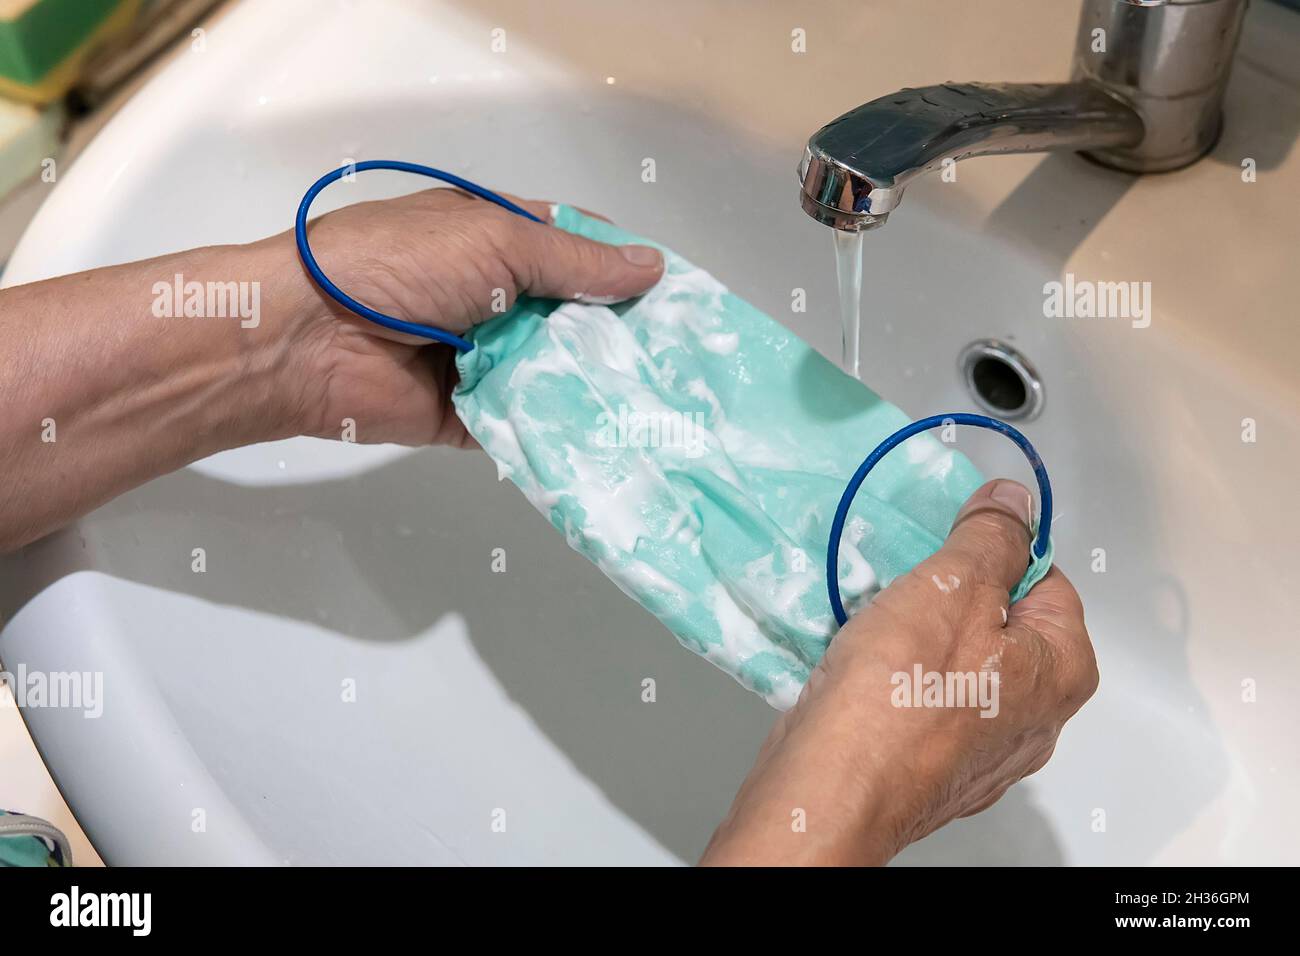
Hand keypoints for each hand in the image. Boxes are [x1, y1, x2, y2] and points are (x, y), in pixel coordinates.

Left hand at [271, 188, 663, 446]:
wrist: (305, 339)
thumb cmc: (394, 266)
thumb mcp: (494, 242)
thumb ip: (574, 262)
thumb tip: (648, 266)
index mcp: (495, 239)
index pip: (575, 247)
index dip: (623, 265)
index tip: (674, 293)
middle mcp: (494, 296)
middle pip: (573, 315)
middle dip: (619, 333)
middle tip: (681, 358)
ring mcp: (484, 357)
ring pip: (556, 372)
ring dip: (596, 383)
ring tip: (663, 402)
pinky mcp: (471, 414)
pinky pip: (526, 422)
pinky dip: (559, 428)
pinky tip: (612, 439)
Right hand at [700, 479, 1097, 865]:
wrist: (832, 787)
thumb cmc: (901, 690)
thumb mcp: (953, 585)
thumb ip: (992, 537)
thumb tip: (1018, 502)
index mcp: (1063, 670)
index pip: (1043, 576)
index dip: (990, 552)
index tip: (942, 548)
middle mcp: (1037, 719)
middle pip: (999, 623)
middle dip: (948, 597)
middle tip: (903, 587)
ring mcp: (984, 752)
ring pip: (954, 663)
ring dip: (915, 637)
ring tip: (874, 626)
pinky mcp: (932, 770)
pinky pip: (922, 703)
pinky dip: (894, 681)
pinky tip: (862, 672)